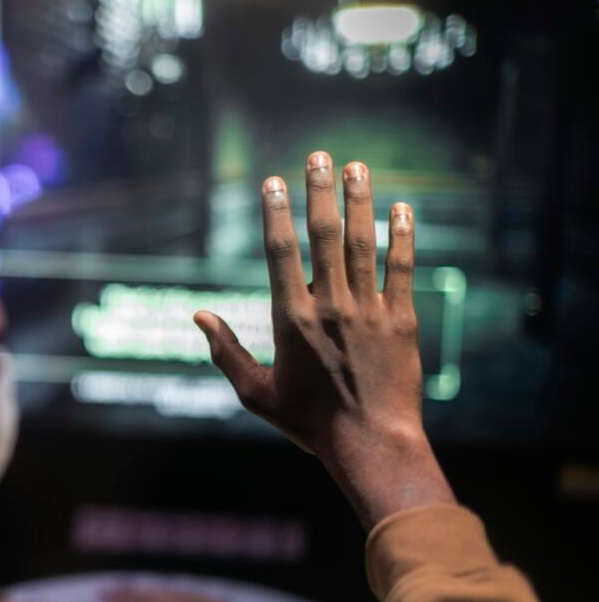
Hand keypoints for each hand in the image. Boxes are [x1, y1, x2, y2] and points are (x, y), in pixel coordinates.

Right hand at [195, 152, 454, 529]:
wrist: (371, 445)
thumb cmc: (309, 423)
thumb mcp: (256, 393)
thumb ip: (225, 351)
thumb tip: (199, 316)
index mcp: (292, 320)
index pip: (281, 252)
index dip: (276, 211)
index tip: (273, 181)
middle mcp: (330, 306)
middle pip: (323, 236)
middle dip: (320, 191)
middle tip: (319, 156)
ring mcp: (369, 310)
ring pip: (363, 244)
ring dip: (360, 201)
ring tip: (358, 166)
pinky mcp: (401, 321)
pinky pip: (402, 269)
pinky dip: (402, 236)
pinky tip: (402, 208)